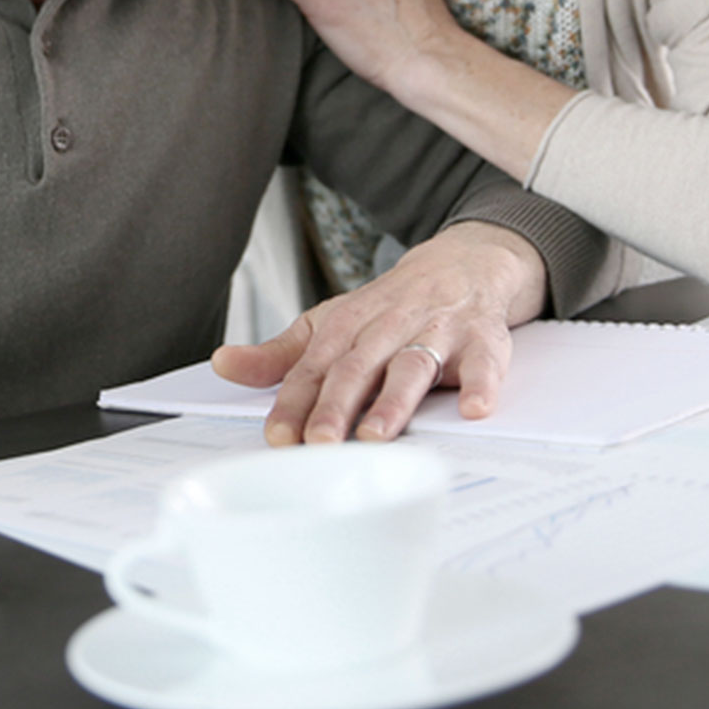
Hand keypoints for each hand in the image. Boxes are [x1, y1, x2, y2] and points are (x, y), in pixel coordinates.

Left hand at [210, 222, 545, 443]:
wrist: (463, 263)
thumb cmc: (390, 308)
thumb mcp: (331, 323)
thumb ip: (281, 354)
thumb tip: (223, 365)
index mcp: (347, 325)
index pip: (313, 367)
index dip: (294, 402)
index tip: (278, 437)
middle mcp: (388, 326)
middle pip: (357, 368)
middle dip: (336, 407)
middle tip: (319, 444)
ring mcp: (437, 332)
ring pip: (412, 367)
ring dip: (393, 401)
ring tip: (376, 434)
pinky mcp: (482, 340)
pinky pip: (485, 364)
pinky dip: (481, 386)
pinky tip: (474, 411)